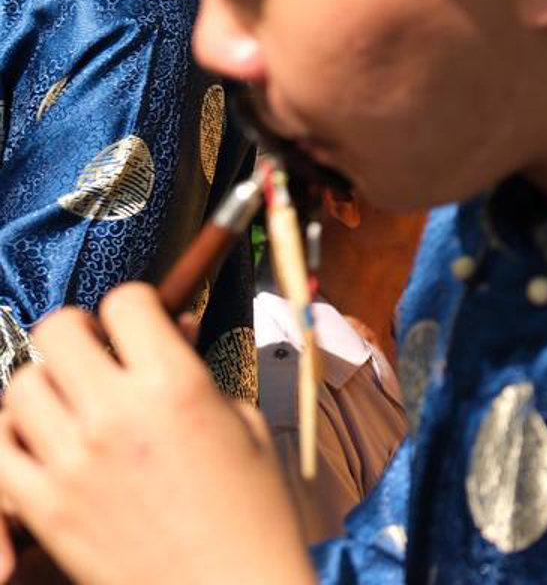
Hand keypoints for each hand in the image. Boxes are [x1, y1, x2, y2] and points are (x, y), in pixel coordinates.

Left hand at [0, 286, 313, 584]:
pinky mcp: (43, 507)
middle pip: (58, 331)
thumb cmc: (251, 515)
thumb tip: (173, 333)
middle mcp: (116, 414)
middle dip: (78, 333)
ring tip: (70, 403)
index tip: (139, 322)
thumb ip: (197, 376)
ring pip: (21, 386)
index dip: (135, 306)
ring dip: (45, 385)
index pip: (126, 302)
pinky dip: (13, 441)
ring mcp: (71, 461)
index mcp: (175, 386)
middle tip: (95, 352)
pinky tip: (43, 446)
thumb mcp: (244, 425)